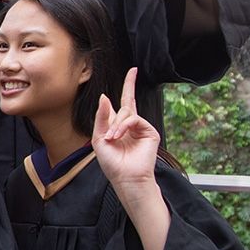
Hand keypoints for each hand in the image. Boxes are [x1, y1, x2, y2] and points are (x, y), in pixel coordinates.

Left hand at [92, 67, 159, 194]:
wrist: (125, 178)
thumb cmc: (111, 163)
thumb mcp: (99, 138)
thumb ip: (102, 117)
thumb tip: (105, 96)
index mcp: (119, 125)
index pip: (124, 101)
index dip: (129, 85)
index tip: (133, 70)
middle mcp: (131, 124)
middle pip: (127, 102)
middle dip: (118, 110)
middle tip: (110, 136)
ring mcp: (141, 127)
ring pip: (127, 112)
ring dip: (116, 125)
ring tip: (112, 139)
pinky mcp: (150, 132)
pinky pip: (135, 119)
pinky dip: (124, 126)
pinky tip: (119, 136)